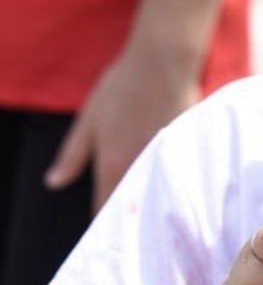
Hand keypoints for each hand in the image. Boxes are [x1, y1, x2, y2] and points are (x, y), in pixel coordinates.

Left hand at [44, 46, 200, 212]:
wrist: (164, 63)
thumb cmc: (122, 87)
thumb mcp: (87, 120)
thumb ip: (71, 156)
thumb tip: (53, 183)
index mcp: (113, 165)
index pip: (104, 207)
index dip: (100, 217)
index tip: (101, 220)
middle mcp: (141, 169)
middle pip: (132, 202)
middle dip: (125, 207)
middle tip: (120, 203)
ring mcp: (167, 160)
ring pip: (155, 189)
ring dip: (148, 193)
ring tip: (143, 188)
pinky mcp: (186, 149)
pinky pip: (174, 172)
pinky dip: (167, 175)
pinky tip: (166, 166)